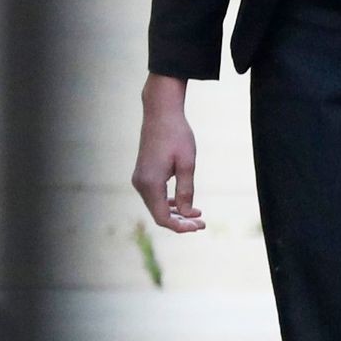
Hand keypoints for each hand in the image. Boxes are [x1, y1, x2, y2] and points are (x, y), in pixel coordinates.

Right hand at [132, 73, 204, 232]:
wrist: (161, 114)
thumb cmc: (177, 136)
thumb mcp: (187, 164)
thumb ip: (186, 191)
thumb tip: (188, 214)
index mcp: (150, 184)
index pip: (162, 218)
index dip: (181, 226)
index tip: (200, 226)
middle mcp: (140, 184)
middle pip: (158, 214)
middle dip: (180, 222)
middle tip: (202, 223)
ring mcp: (139, 179)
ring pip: (156, 206)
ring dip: (175, 213)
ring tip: (196, 216)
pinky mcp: (143, 174)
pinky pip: (154, 196)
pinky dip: (168, 202)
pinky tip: (183, 204)